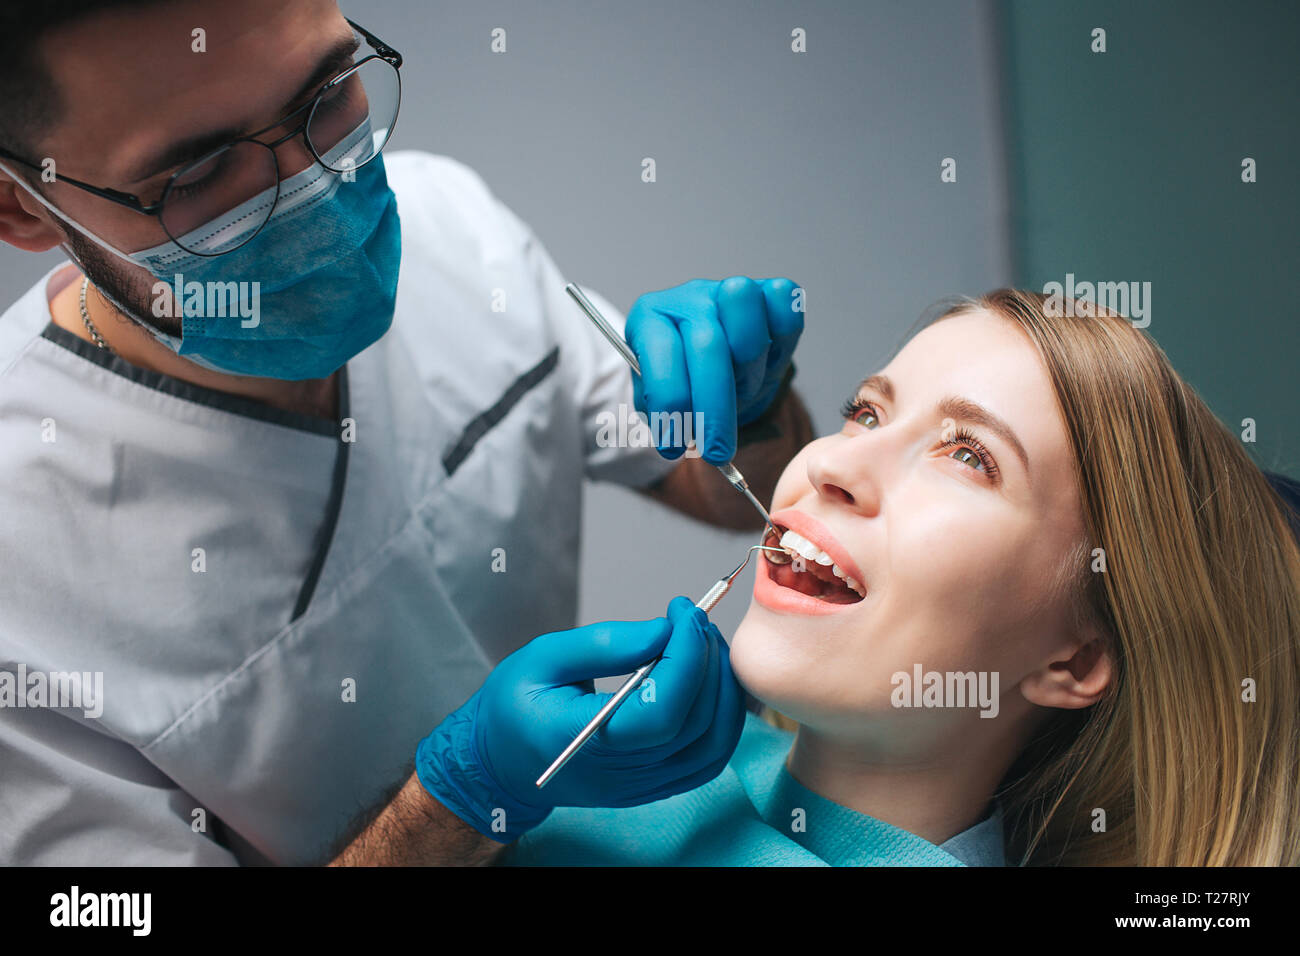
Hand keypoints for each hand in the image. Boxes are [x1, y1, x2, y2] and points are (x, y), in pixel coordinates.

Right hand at [414, 597, 746, 842]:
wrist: (500, 764)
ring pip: (712, 745)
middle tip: (695, 619)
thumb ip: (603, 645)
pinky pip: (708, 759)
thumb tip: (664, 631)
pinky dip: (723, 718)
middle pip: (694, 724)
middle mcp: (619, 773)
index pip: (659, 710)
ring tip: (704, 644)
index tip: (683, 611)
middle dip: (706, 661)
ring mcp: (641, 787)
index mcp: (582, 741)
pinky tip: (709, 680)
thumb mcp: (542, 658)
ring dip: (723, 689)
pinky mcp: (654, 788)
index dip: (686, 657)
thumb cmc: (514, 706)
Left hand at [624, 276, 803, 463]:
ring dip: (747, 370)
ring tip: (740, 396)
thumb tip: (678, 438)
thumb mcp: (662, 404)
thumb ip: (666, 416)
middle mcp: (690, 298)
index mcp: (651, 319)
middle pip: (708, 345)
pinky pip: (785, 302)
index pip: (661, 356)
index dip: (670, 405)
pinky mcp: (770, 291)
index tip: (675, 446)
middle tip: (717, 450)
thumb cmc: (687, 387)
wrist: (717, 370)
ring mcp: (730, 290)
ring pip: (747, 320)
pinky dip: (783, 334)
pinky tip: (769, 364)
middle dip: (714, 409)